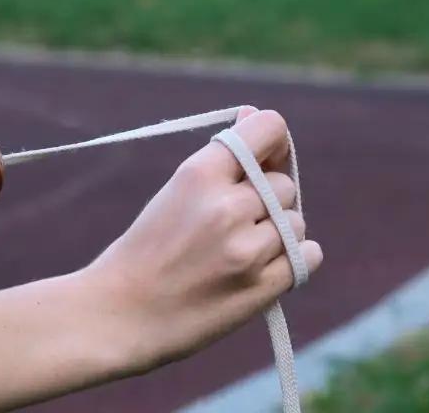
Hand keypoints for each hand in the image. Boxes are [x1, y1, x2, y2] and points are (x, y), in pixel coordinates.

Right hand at [79, 107, 322, 374]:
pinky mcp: (262, 287)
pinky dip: (293, 260)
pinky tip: (262, 268)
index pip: (269, 129)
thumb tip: (254, 114)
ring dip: (278, 235)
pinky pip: (309, 255)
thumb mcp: (177, 191)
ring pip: (297, 222)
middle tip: (235, 225)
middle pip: (285, 185)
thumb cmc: (149, 249)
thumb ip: (223, 159)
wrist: (119, 315)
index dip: (274, 145)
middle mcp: (227, 207)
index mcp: (200, 173)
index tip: (265, 162)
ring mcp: (247, 249)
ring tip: (237, 253)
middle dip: (269, 201)